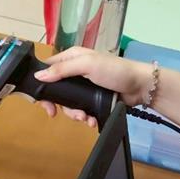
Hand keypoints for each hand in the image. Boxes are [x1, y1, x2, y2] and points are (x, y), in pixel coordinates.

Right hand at [33, 47, 150, 126]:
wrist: (140, 86)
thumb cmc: (114, 70)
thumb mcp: (87, 65)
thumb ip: (62, 70)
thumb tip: (39, 76)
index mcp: (71, 58)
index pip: (47, 68)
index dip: (40, 83)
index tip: (40, 99)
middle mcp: (74, 71)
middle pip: (55, 90)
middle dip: (57, 104)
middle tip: (55, 114)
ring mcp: (83, 87)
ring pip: (67, 103)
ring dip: (73, 113)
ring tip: (83, 118)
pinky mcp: (92, 99)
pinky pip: (80, 110)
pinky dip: (84, 116)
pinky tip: (91, 120)